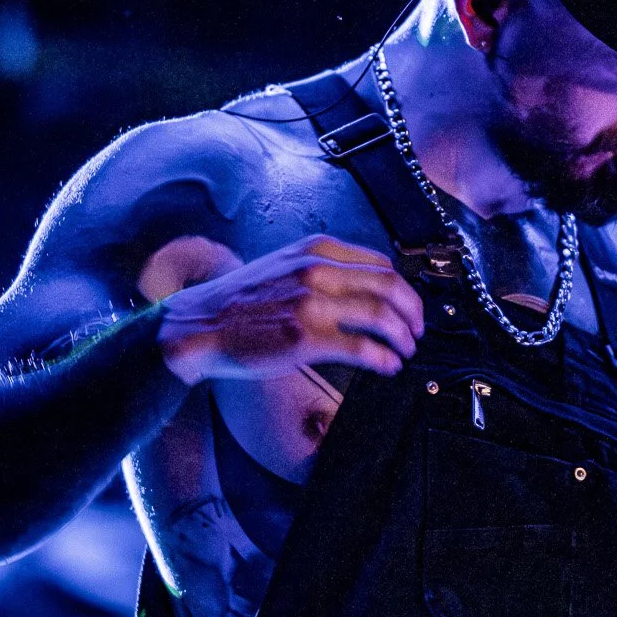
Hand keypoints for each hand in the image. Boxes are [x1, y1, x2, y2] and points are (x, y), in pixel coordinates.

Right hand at [156, 235, 423, 385]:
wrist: (200, 325)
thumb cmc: (240, 302)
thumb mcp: (285, 266)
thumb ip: (322, 270)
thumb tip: (365, 290)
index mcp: (316, 250)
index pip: (380, 262)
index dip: (403, 288)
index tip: (408, 306)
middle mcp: (317, 270)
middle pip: (389, 285)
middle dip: (413, 312)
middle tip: (416, 331)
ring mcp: (311, 303)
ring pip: (381, 315)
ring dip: (402, 337)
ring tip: (405, 351)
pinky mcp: (306, 337)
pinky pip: (362, 347)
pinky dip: (384, 358)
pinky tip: (388, 366)